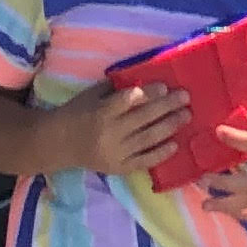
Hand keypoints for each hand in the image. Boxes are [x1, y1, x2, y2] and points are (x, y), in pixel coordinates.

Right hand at [55, 83, 187, 180]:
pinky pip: (144, 161)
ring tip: (186, 116)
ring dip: (170, 126)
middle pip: (144, 118)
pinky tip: (175, 144)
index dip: (148, 93)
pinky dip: (161, 153)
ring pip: (148, 138)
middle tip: (185, 97)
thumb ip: (115, 88)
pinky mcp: (120, 168)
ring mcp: (116, 152)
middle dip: (167, 107)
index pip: (129, 101)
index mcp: (102, 112)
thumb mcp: (91, 95)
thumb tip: (143, 79)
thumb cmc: (76, 113)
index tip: (165, 86)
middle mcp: (111, 133)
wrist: (59, 144)